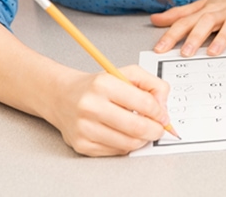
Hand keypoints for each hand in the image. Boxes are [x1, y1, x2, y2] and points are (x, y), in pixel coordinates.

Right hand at [44, 65, 171, 156]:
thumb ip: (152, 84)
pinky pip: (116, 151)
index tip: (163, 116)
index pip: (144, 103)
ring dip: (143, 140)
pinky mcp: (82, 145)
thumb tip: (163, 107)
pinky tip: (124, 134)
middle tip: (159, 128)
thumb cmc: (96, 86)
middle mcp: (91, 106)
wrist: (62, 97)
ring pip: (128, 143)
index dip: (160, 112)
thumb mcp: (125, 73)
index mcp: (103, 84)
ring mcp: (84, 128)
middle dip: (155, 130)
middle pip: (137, 127)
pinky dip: (126, 145)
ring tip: (142, 131)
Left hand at [150, 0, 225, 55]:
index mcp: (209, 10)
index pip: (187, 21)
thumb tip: (155, 19)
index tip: (159, 48)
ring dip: (224, 37)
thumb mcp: (204, 6)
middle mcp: (225, 12)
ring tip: (214, 52)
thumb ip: (180, 14)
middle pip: (207, 21)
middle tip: (185, 53)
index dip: (172, 34)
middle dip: (195, 36)